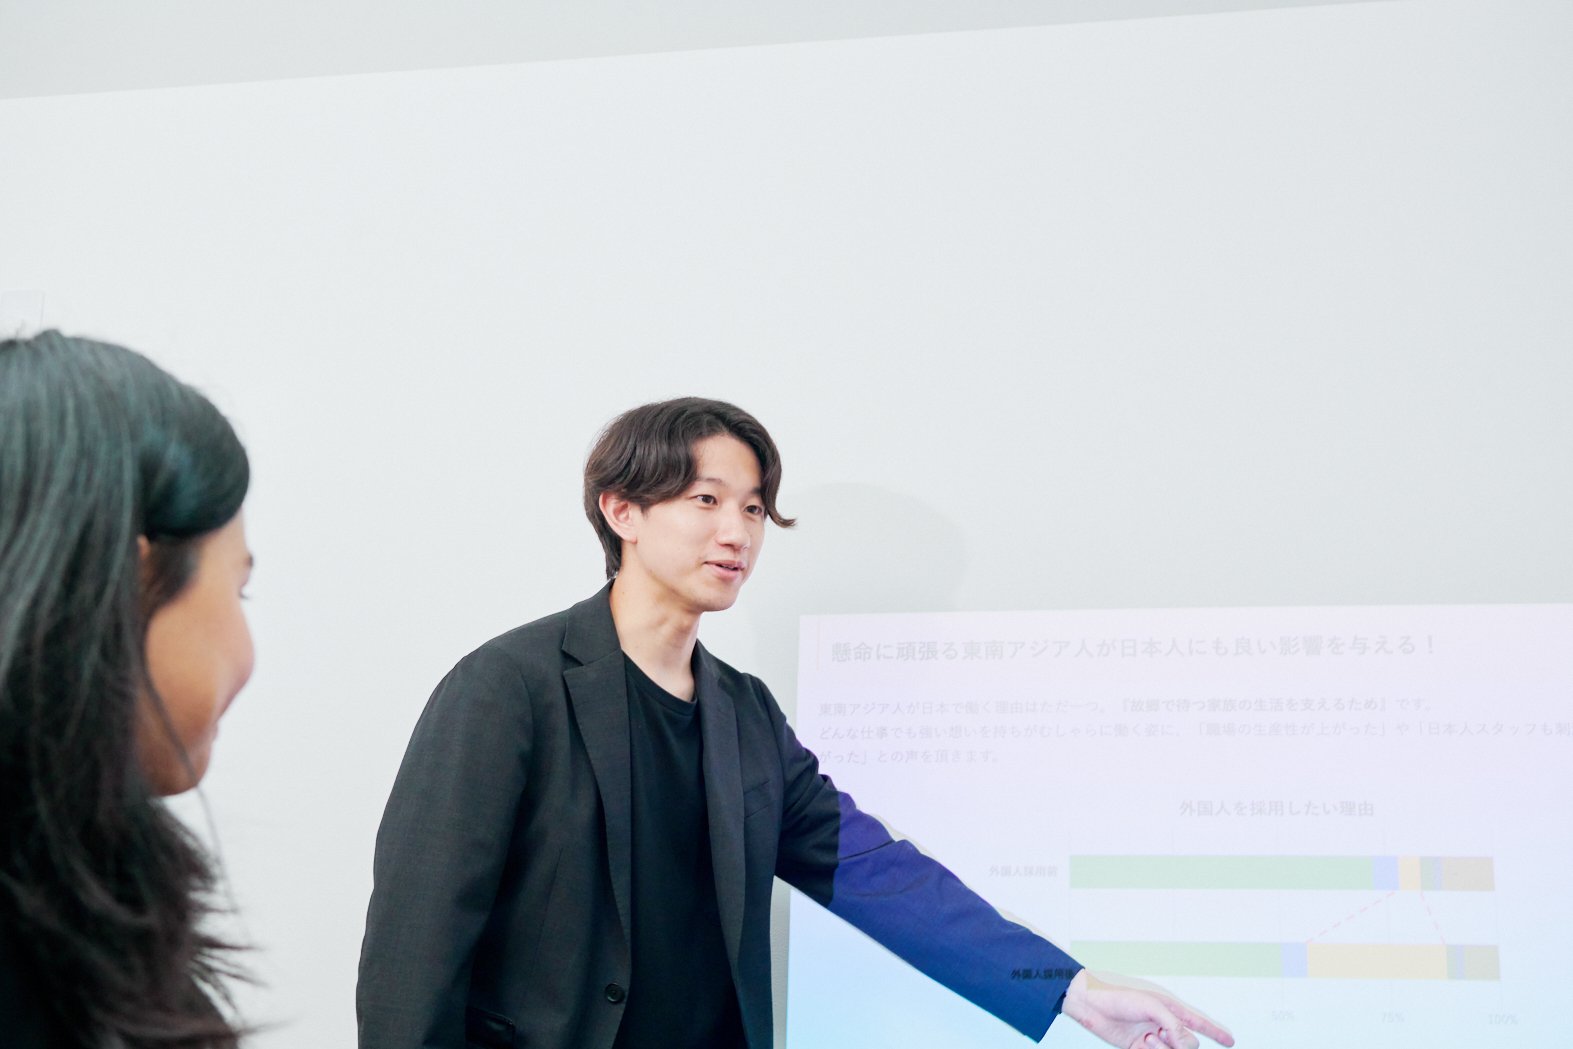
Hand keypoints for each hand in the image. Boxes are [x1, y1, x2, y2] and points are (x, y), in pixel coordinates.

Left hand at [1060, 969, 1234, 1048]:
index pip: (1199, 1022)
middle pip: (1188, 1042)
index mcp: (1169, 1007)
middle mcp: (1163, 1022)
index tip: (1232, 1042)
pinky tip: (1143, 1043)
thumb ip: (1172, 1023)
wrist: (1089, 1003)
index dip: (1216, 1032)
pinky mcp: (1137, 1047)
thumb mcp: (1150, 1005)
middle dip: (1180, 1043)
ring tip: (1148, 1039)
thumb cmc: (1118, 995)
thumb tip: (1185, 1043)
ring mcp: (1152, 1036)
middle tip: (1159, 1034)